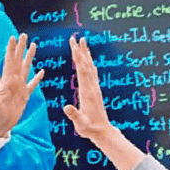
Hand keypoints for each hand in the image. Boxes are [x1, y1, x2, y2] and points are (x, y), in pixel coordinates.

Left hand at [0, 34, 44, 137]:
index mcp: (6, 81)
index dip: (11, 49)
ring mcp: (20, 88)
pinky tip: (41, 71)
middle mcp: (13, 81)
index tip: (13, 37)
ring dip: (29, 57)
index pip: (9, 61)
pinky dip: (37, 78)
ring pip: (26, 68)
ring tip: (33, 46)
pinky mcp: (25, 96)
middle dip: (20, 48)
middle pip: (18, 61)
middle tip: (23, 35)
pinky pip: (32, 84)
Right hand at [62, 34, 144, 169]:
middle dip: (81, 51)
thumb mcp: (80, 124)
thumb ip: (74, 115)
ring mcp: (94, 88)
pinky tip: (87, 60)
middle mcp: (92, 87)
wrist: (102, 131)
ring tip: (82, 43)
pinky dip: (88, 64)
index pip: (81, 70)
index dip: (77, 57)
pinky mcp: (95, 91)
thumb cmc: (89, 128)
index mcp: (87, 92)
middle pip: (86, 65)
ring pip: (90, 67)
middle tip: (76, 38)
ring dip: (86, 55)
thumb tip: (66, 107)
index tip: (74, 45)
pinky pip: (91, 73)